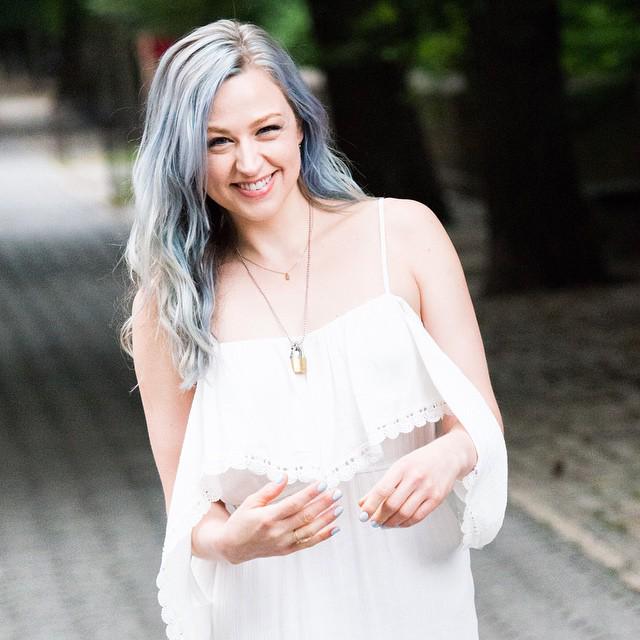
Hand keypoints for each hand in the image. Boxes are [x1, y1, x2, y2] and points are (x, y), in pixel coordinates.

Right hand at [218, 474, 342, 563]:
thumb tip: (285, 476)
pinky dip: (323, 536)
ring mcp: (283, 543)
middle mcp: (277, 531)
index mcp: (268, 517)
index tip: (323, 484)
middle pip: (306, 516)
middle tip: (337, 493)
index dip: (310, 494)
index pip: (294, 503)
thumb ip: (270, 490)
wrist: (232, 547)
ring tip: (339, 507)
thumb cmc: (241, 522)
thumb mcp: (251, 502)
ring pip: (310, 530)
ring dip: (327, 519)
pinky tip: (335, 528)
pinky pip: (308, 543)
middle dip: (324, 504)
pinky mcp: (287, 550)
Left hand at [357, 429, 476, 528]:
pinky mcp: (436, 499)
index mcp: (402, 467)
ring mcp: (427, 489)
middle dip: (380, 517)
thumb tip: (363, 502)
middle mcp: (414, 478)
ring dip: (391, 523)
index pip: (382, 489)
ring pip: (405, 513)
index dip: (371, 505)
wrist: (448, 456)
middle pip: (392, 504)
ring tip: (384, 524)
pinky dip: (405, 523)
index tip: (363, 514)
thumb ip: (381, 485)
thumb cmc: (421, 461)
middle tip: (373, 522)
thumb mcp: (399, 467)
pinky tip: (399, 523)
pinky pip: (418, 517)